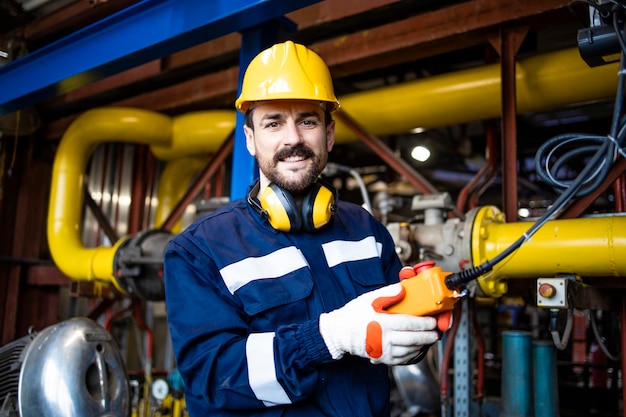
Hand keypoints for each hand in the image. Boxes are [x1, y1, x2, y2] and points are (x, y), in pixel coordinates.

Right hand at [319, 283, 438, 364]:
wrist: (340, 333)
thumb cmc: (353, 315)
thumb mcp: (369, 299)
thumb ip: (387, 293)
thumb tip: (402, 289)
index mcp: (382, 322)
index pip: (409, 323)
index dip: (424, 323)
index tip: (432, 321)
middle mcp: (384, 338)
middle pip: (412, 339)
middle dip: (427, 336)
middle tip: (436, 332)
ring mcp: (383, 350)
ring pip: (409, 350)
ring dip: (422, 345)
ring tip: (429, 339)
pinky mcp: (381, 358)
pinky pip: (401, 359)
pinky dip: (412, 354)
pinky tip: (417, 349)